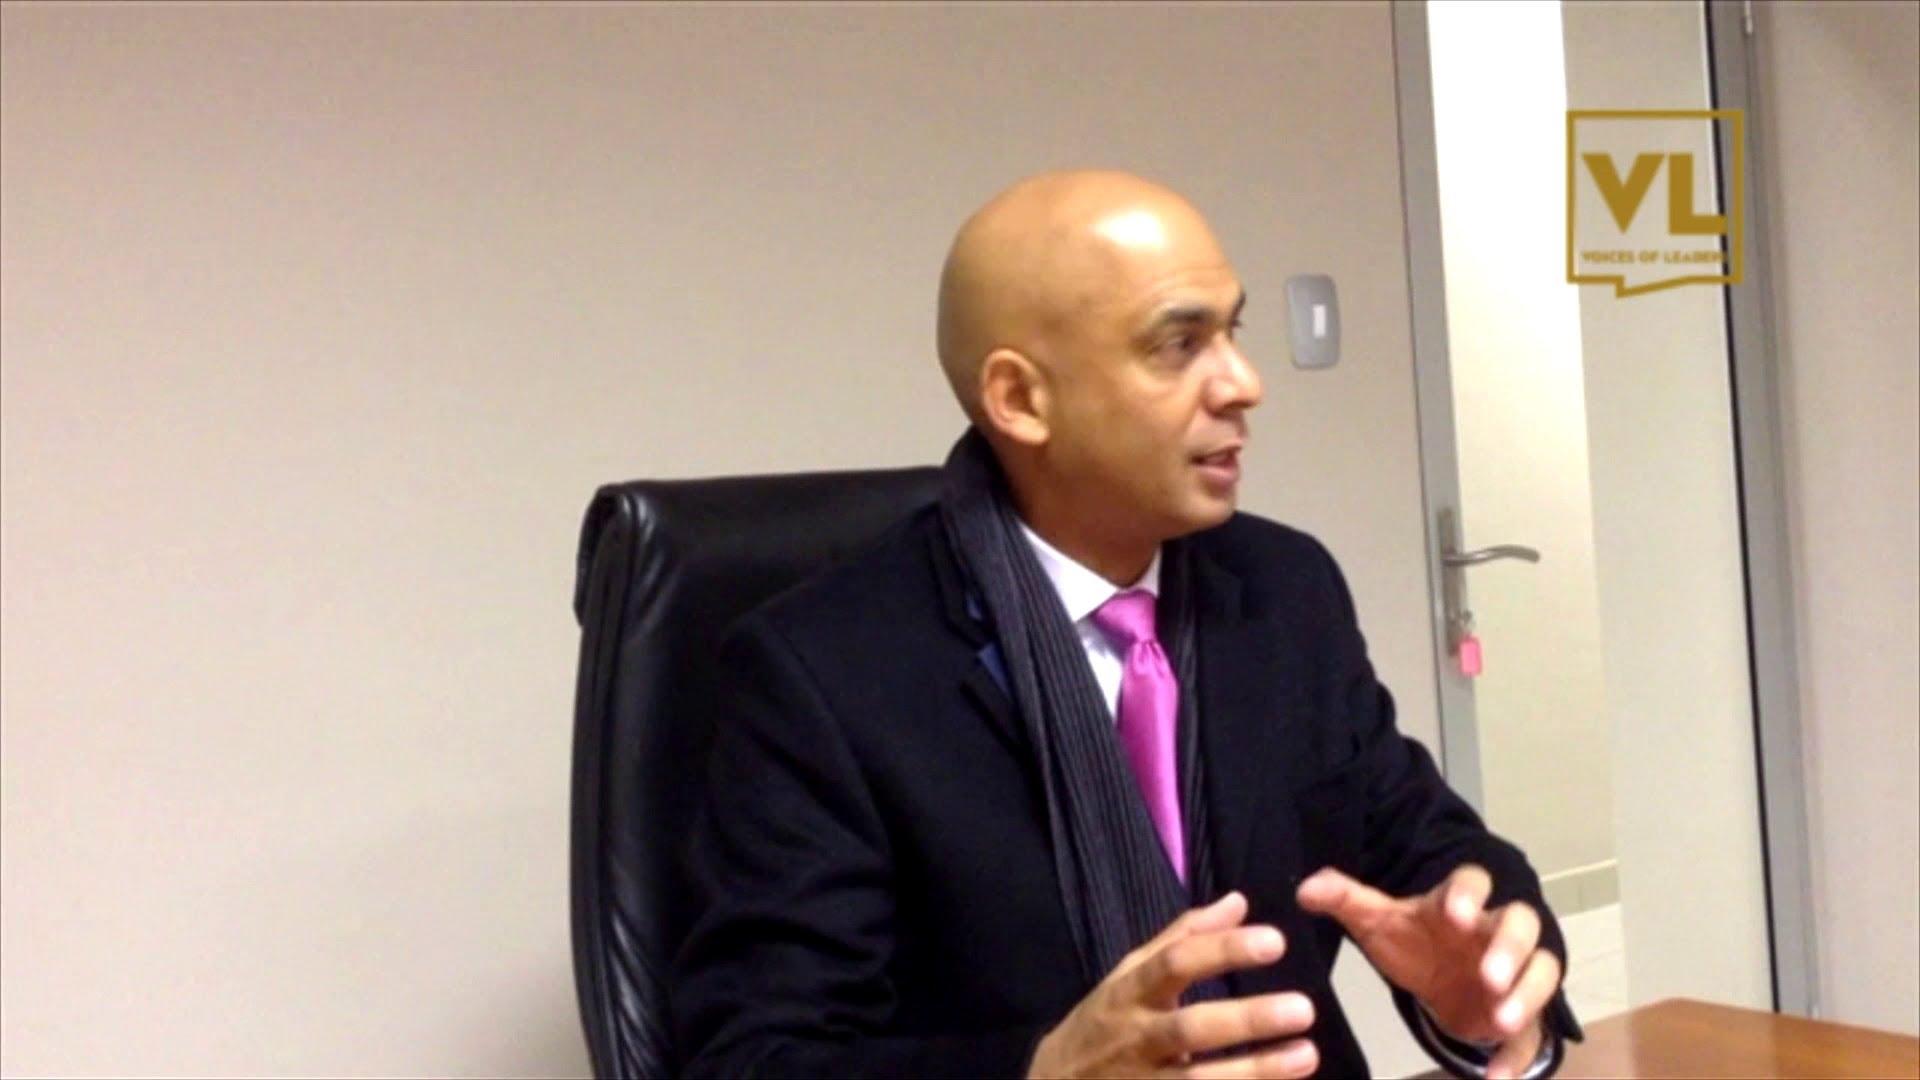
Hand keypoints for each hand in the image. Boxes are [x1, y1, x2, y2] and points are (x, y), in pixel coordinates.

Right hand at [1027, 891, 1318, 1078]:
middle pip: (1190, 1028)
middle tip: (1304, 1008)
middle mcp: (1135, 1037)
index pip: (1174, 963)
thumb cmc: (1104, 1023)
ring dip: (1255, 1072)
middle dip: (1247, 1019)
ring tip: (1307, 1054)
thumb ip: (1182, 939)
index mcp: (1130, 992)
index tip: (1275, 941)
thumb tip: (1238, 902)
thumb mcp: (1129, 974)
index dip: (1222, 951)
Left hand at [1295, 865, 1559, 1079]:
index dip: (1468, 895)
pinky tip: (1494, 1079)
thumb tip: (1305, 889)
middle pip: (1521, 925)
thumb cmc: (1413, 942)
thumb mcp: (1376, 921)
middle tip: (1490, 977)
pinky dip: (1515, 1057)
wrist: (1441, 977)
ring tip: (1502, 1022)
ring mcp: (1515, 972)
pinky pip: (1530, 1034)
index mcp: (1457, 903)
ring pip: (1542, 972)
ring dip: (1527, 997)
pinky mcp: (1522, 1013)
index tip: (1455, 914)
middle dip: (1510, 950)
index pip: (1473, 881)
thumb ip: (1344, 900)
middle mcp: (1493, 932)